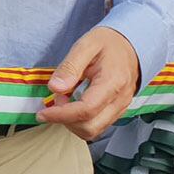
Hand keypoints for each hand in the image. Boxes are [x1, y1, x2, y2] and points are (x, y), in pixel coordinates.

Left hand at [39, 26, 141, 140]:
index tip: (42, 113)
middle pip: (90, 127)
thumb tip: (55, 88)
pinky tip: (75, 103)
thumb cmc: (109, 43)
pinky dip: (81, 120)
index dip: (61, 115)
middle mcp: (120, 100)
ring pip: (94, 130)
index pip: (86, 110)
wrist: (130, 45)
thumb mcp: (86, 45)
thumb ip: (69, 67)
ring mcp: (121, 107)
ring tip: (66, 99)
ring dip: (72, 122)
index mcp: (112, 82)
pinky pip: (98, 125)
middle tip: (57, 99)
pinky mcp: (117, 111)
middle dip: (65, 120)